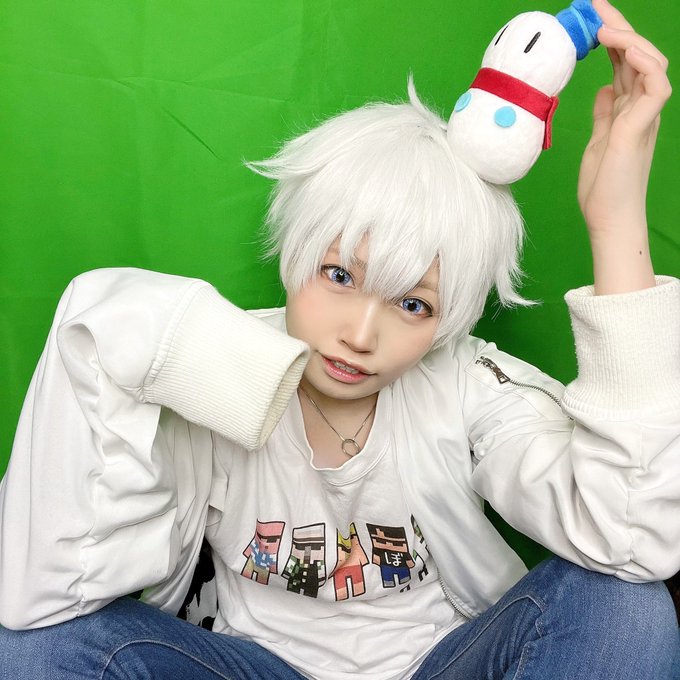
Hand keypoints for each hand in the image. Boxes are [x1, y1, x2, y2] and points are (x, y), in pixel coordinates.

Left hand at [577, 0, 670, 293]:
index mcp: (629, 109)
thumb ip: (605, 114)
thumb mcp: (598, 141)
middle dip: (618, 27)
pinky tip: (620, 50)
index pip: (623, 63)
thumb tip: (604, 90)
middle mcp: (640, 107)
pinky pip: (655, 85)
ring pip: (650, 63)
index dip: (611, 39)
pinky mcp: (642, 126)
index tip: (591, 20)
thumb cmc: (603, 186)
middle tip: (595, 5)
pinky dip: (642, 63)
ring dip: (628, 39)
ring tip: (603, 25)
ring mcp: (644, 116)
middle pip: (636, 56)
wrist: (608, 217)